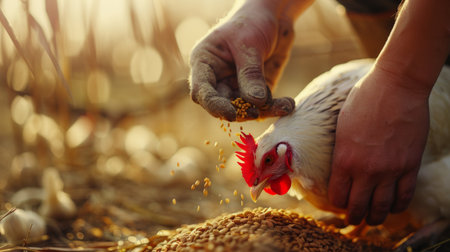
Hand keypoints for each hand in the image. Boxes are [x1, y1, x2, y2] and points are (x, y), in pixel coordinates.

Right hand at [189, 2, 295, 120]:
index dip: (214, 105)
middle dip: (241, 111)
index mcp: (205, 64)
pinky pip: (263, 105)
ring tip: (284, 106)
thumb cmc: (252, 22)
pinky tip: (288, 105)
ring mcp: (237, 87)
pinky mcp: (256, 92)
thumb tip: (256, 103)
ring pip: (245, 108)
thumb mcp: (249, 44)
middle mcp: (218, 79)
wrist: (274, 16)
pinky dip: (275, 107)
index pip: (202, 91)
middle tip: (258, 112)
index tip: (231, 113)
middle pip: (223, 104)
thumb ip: (251, 73)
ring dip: (264, 110)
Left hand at [328, 66, 430, 225]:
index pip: (338, 196)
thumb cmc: (363, 100)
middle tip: (354, 218)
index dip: (337, 203)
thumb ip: (342, 151)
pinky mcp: (410, 165)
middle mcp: (366, 170)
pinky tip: (394, 206)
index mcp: (344, 160)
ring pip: (382, 207)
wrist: (396, 87)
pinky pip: (405, 196)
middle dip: (354, 216)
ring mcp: (390, 170)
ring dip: (376, 217)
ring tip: (373, 218)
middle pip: (358, 207)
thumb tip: (342, 166)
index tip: (339, 202)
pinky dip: (398, 206)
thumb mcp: (341, 126)